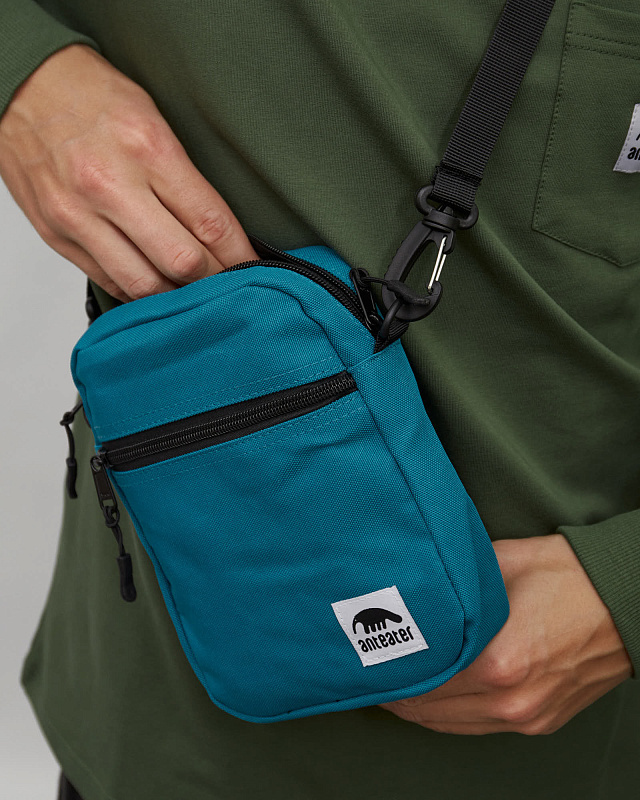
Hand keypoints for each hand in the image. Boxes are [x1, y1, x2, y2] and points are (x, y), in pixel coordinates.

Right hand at [0, 44, 257, 301]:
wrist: (18, 84)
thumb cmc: (90, 95)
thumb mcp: (153, 118)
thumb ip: (184, 179)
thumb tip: (217, 234)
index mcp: (146, 148)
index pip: (210, 222)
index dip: (240, 256)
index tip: (254, 269)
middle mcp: (111, 186)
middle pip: (182, 262)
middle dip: (214, 280)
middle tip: (229, 285)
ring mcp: (79, 216)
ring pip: (145, 285)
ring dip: (177, 296)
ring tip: (194, 291)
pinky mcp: (57, 235)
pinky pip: (109, 282)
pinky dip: (139, 292)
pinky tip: (156, 286)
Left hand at [382, 534, 631, 734]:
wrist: (624, 599)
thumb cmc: (565, 575)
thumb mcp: (497, 565)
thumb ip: (453, 585)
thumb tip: (414, 585)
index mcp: (497, 662)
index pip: (421, 682)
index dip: (389, 671)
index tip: (368, 659)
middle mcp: (511, 700)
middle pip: (430, 710)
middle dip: (399, 692)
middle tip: (375, 672)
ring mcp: (528, 717)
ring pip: (453, 726)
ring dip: (422, 709)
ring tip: (398, 686)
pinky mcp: (541, 721)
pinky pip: (482, 728)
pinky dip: (453, 716)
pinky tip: (437, 696)